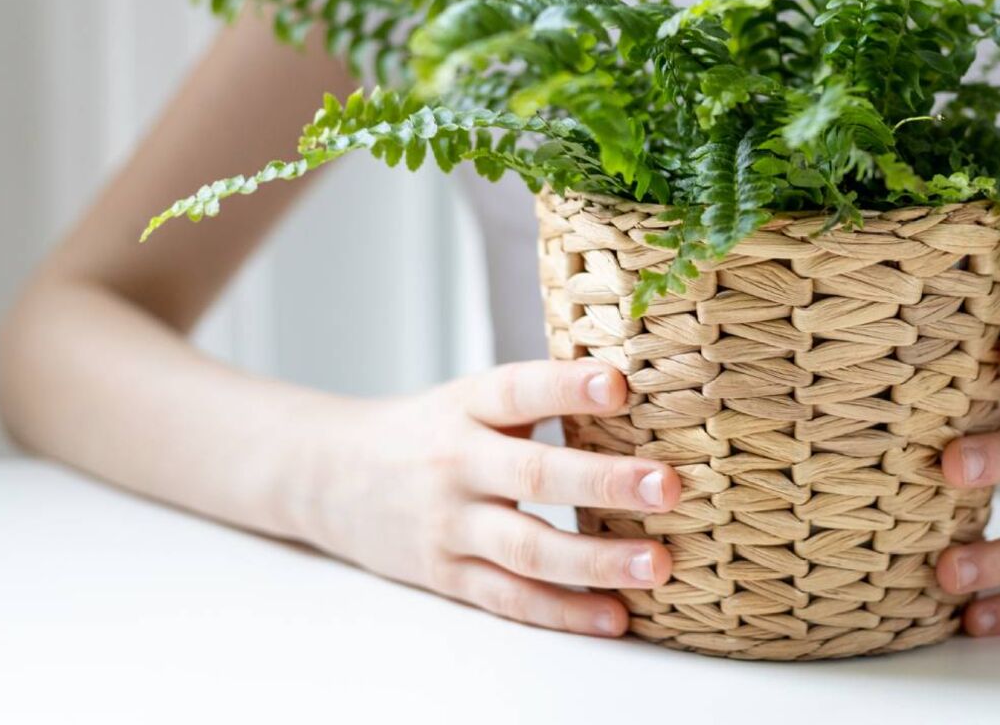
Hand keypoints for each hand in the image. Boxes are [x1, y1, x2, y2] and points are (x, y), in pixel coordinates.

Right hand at [305, 359, 679, 635]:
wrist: (330, 477)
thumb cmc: (429, 431)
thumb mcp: (470, 399)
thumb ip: (539, 400)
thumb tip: (640, 388)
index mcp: (466, 406)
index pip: (517, 390)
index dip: (566, 386)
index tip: (618, 384)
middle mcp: (456, 463)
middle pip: (531, 475)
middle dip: (604, 483)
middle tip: (669, 486)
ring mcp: (450, 525)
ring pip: (527, 549)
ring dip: (597, 561)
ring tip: (658, 565)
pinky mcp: (448, 575)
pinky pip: (511, 598)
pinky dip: (564, 612)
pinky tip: (615, 615)